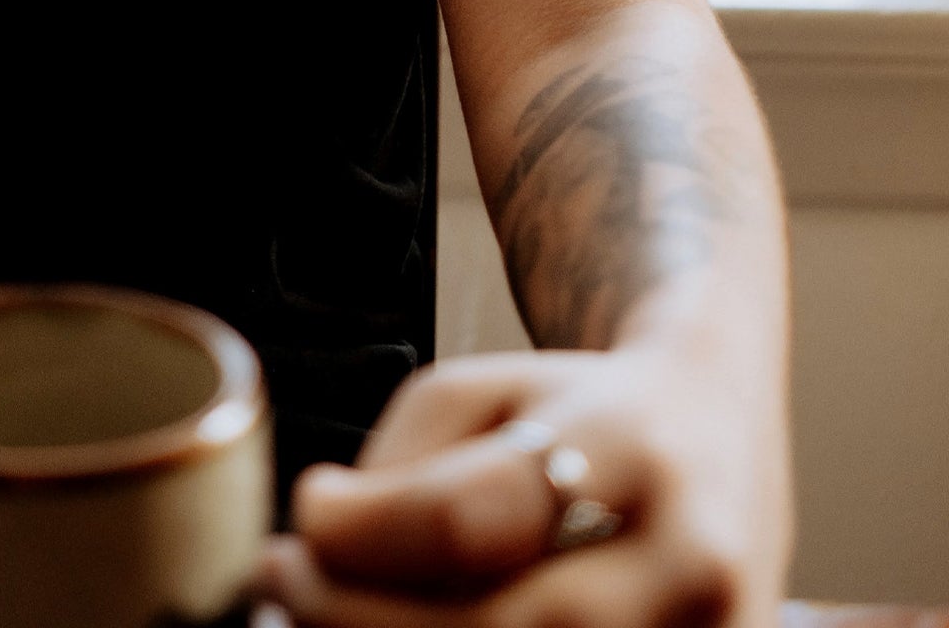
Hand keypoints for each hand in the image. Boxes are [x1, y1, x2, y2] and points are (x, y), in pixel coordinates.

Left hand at [256, 345, 790, 627]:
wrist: (714, 426)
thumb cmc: (574, 409)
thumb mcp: (482, 391)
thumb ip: (404, 467)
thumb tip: (323, 546)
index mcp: (633, 453)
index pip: (477, 515)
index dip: (367, 533)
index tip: (300, 519)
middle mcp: (691, 564)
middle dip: (366, 617)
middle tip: (281, 586)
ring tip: (314, 620)